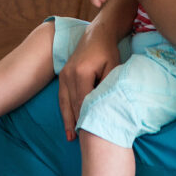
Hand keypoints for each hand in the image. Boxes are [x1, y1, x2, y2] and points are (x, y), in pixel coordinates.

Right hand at [57, 20, 121, 140]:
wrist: (97, 33)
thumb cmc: (108, 50)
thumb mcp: (113, 67)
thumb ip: (108, 85)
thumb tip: (104, 106)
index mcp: (82, 73)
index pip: (83, 101)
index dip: (87, 118)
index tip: (91, 133)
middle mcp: (69, 74)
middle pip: (73, 104)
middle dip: (77, 123)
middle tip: (82, 142)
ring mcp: (64, 74)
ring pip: (64, 102)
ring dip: (68, 120)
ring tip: (71, 137)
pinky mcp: (63, 74)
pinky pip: (62, 96)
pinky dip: (64, 110)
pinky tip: (67, 122)